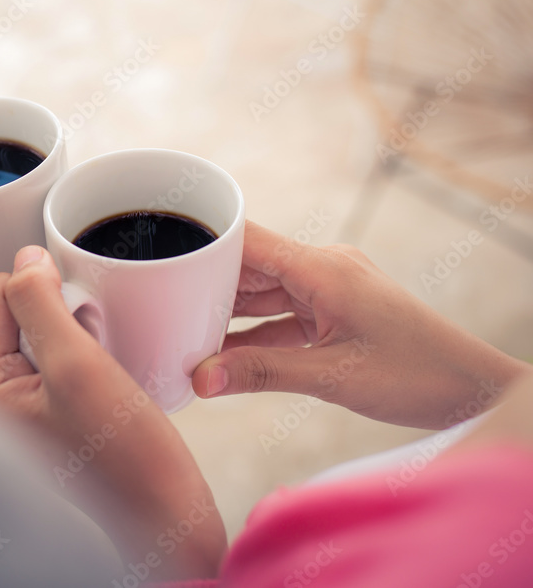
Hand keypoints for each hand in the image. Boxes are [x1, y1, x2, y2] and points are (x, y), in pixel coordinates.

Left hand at [0, 246, 224, 580]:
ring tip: (107, 361)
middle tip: (97, 347)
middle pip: (20, 312)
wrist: (167, 517)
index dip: (44, 286)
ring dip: (80, 330)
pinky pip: (65, 358)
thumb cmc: (126, 454)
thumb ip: (41, 305)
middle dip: (63, 310)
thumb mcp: (77, 365)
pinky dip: (90, 352)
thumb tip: (24, 257)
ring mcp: (26, 409)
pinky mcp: (56, 414)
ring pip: (47, 331)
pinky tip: (113, 372)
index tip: (83, 312)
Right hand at [192, 221, 529, 429]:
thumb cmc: (418, 375)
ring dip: (226, 313)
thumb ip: (262, 374)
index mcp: (322, 268)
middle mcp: (323, 270)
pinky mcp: (333, 314)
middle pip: (248, 265)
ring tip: (180, 332)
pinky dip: (252, 335)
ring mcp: (329, 291)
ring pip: (261, 293)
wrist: (474, 391)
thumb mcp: (333, 377)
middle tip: (158, 304)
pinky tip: (222, 355)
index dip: (202, 244)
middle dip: (205, 284)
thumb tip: (200, 379)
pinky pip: (280, 318)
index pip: (247, 241)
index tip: (160, 255)